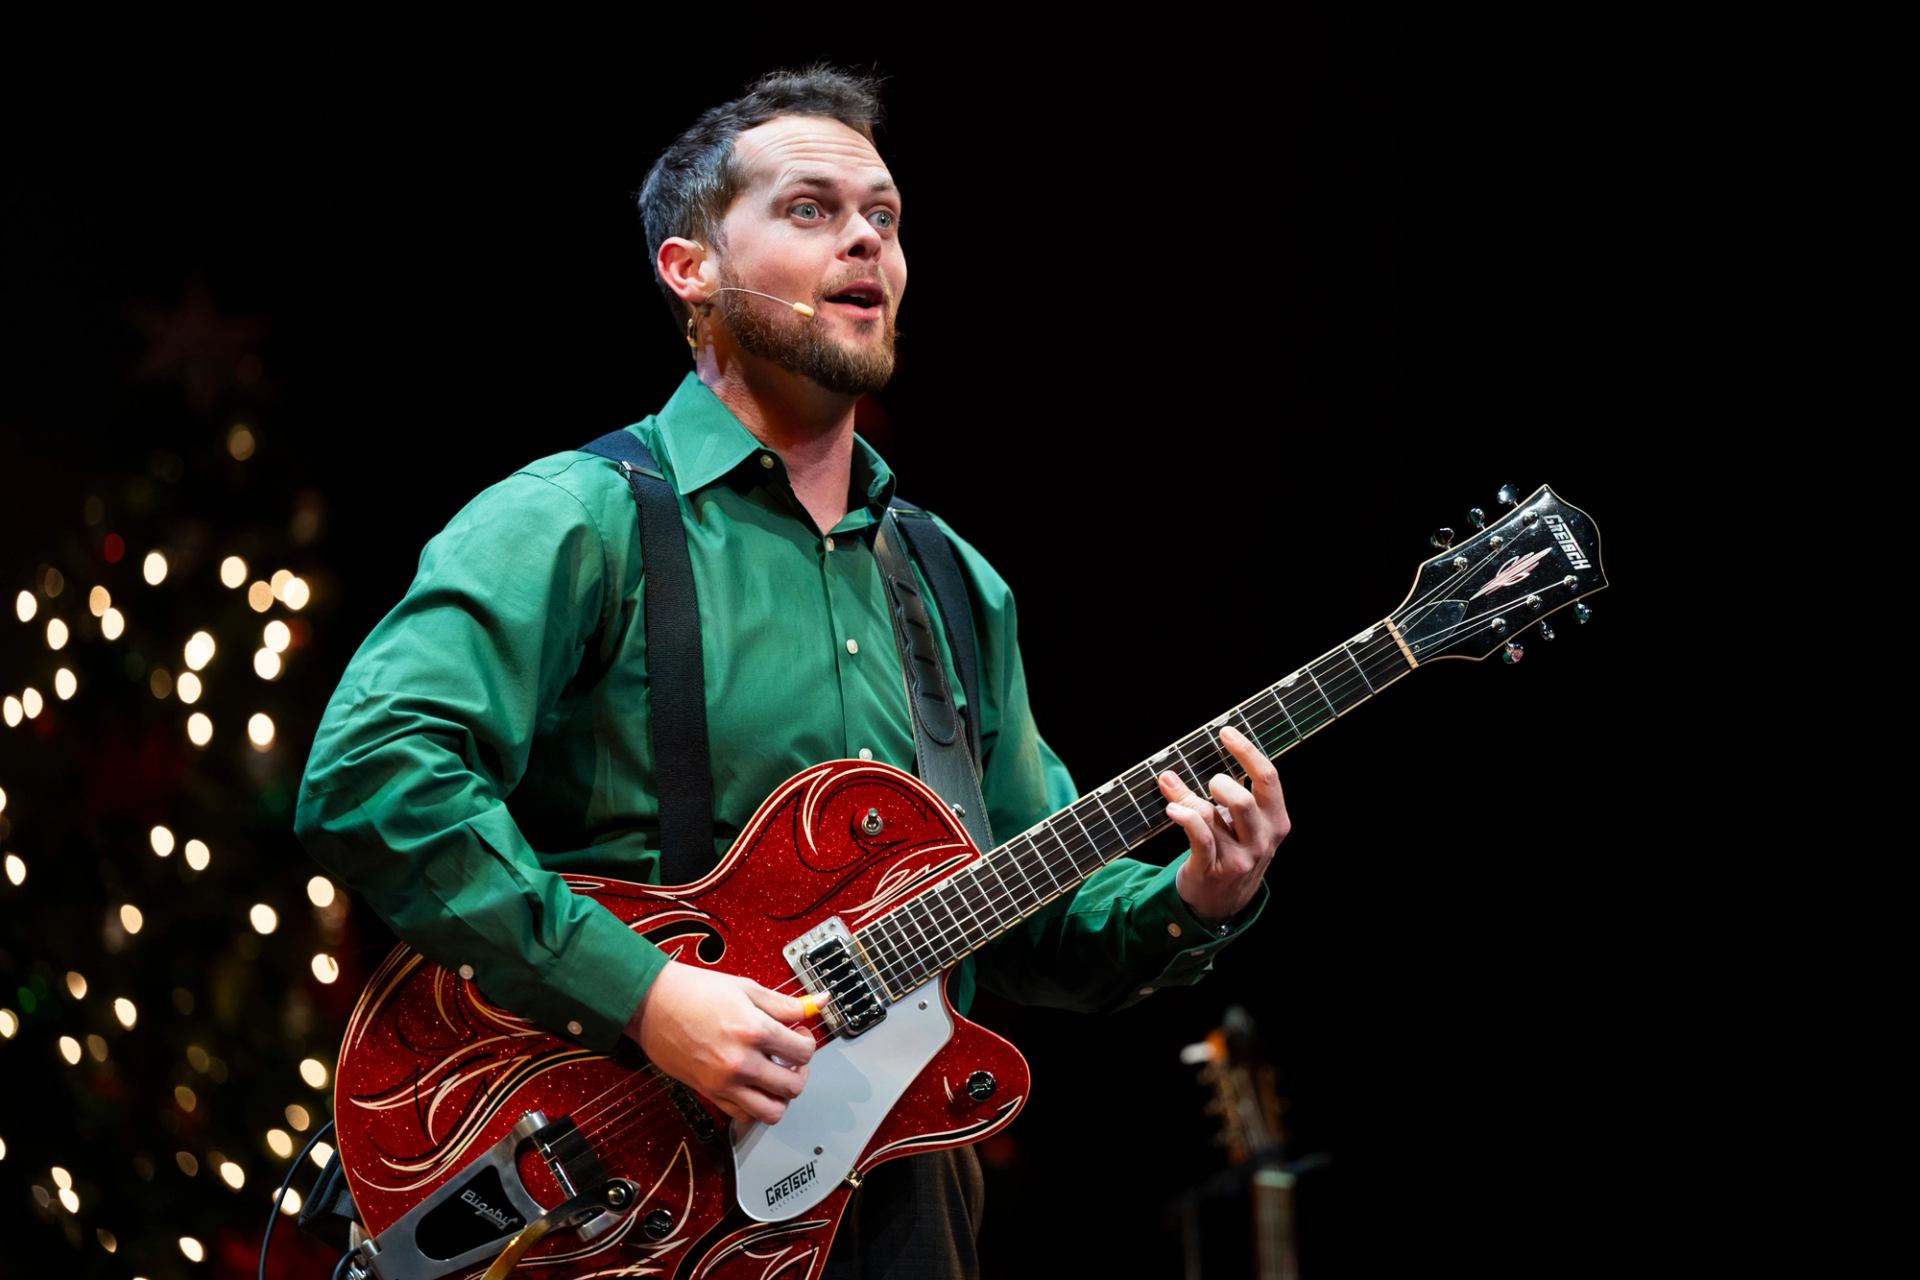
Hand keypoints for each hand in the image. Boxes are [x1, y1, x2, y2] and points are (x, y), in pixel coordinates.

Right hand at [624, 959, 818, 1124]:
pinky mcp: (710, 1094)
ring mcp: (724, 1083)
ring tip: (776, 1075)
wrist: (651, 1005)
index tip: (800, 1034)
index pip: (803, 1051)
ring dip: (782, 1096)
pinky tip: (755, 1086)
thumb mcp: (745, 989)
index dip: (808, 1041)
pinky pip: (744, 1116)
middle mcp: (741, 1062)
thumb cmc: (693, 992)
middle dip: (800, 1070)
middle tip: (792, 1056)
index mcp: (753, 1030)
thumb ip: (785, 1003)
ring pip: (772, 1111)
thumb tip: (817, 1003)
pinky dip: (756, 1107)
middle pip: (794, 1085)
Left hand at [1161, 724, 1290, 926]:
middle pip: (1244, 799)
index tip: (1226, 731)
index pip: (1268, 779)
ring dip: (1189, 796)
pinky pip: (1198, 837)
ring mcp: (1238, 858)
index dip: (1247, 751)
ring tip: (1172, 786)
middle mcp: (1261, 840)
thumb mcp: (1244, 826)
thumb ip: (1226, 797)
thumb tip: (1175, 769)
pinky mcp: (1212, 869)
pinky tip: (1172, 807)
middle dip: (1221, 783)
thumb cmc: (1233, 852)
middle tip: (1209, 782)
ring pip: (1213, 816)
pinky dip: (1184, 817)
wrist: (1222, 902)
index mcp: (1275, 822)